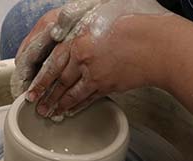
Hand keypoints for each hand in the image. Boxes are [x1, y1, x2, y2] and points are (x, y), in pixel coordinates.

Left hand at [26, 0, 170, 117]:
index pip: (53, 63)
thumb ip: (85, 25)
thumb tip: (73, 32)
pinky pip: (89, 98)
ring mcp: (96, 74)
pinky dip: (78, 106)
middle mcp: (84, 59)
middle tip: (35, 105)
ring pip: (72, 92)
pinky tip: (70, 111)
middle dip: (46, 95)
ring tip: (49, 113)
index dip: (41, 78)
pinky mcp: (108, 85)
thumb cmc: (137, 23)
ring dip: (59, 104)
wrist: (160, 45)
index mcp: (79, 40)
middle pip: (59, 80)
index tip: (32, 88)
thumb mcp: (105, 14)